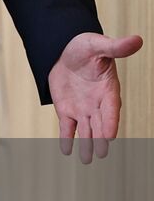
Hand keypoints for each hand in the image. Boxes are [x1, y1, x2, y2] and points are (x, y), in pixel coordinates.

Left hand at [48, 32, 142, 161]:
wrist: (65, 51)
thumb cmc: (85, 47)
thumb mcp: (98, 45)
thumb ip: (116, 47)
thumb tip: (137, 39)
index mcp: (108, 90)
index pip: (111, 110)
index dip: (109, 122)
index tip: (109, 136)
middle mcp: (97, 103)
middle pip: (99, 124)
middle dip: (100, 139)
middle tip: (101, 154)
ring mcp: (82, 108)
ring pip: (85, 130)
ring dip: (86, 144)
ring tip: (86, 160)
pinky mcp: (67, 110)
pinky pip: (67, 127)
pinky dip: (66, 138)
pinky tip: (66, 151)